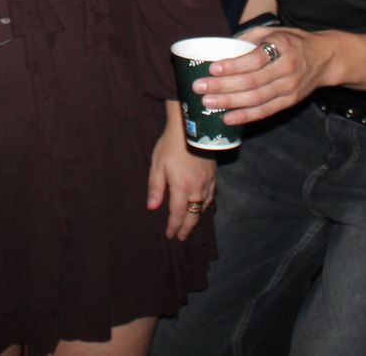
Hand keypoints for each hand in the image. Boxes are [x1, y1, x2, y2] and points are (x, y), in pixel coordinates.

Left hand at [146, 122, 216, 240]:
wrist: (192, 127)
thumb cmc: (171, 144)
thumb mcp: (157, 165)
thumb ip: (155, 187)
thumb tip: (152, 208)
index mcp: (182, 187)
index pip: (177, 214)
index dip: (174, 226)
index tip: (170, 235)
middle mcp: (197, 188)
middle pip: (193, 214)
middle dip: (186, 228)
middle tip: (181, 237)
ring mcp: (207, 182)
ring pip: (204, 206)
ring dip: (196, 217)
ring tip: (190, 224)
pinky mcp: (214, 175)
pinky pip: (211, 196)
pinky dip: (205, 205)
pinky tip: (202, 206)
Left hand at [194, 27, 340, 124]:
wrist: (324, 58)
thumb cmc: (292, 42)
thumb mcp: (273, 31)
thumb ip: (248, 38)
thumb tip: (219, 45)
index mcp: (282, 47)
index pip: (254, 59)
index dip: (233, 65)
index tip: (212, 67)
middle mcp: (287, 69)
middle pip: (252, 82)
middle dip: (223, 86)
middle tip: (200, 88)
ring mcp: (290, 88)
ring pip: (256, 99)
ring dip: (230, 103)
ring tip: (208, 103)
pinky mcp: (290, 101)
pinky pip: (266, 111)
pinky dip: (246, 116)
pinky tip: (228, 118)